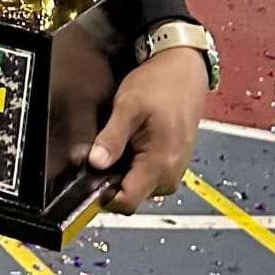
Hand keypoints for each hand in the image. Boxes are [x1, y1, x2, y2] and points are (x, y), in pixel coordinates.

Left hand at [89, 48, 208, 211]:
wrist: (185, 71)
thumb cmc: (160, 85)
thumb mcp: (128, 106)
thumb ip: (112, 138)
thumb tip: (95, 163)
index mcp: (160, 165)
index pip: (128, 202)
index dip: (104, 195)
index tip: (89, 177)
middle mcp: (171, 175)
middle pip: (132, 195)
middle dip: (112, 179)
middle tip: (102, 149)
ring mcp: (174, 171)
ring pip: (139, 185)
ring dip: (123, 170)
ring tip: (120, 139)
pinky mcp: (174, 163)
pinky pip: (148, 174)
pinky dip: (135, 163)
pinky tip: (131, 140)